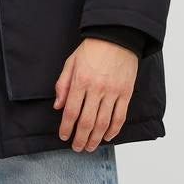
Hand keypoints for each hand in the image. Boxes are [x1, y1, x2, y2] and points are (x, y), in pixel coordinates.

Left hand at [53, 36, 137, 150]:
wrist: (117, 36)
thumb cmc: (92, 48)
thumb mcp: (70, 63)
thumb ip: (63, 85)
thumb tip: (58, 107)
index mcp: (80, 81)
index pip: (71, 112)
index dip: (66, 128)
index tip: (63, 136)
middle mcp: (96, 89)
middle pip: (87, 122)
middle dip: (80, 138)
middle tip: (77, 147)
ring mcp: (113, 92)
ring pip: (103, 122)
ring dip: (96, 138)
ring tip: (90, 147)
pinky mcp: (126, 92)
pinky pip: (120, 116)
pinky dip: (114, 129)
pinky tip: (107, 136)